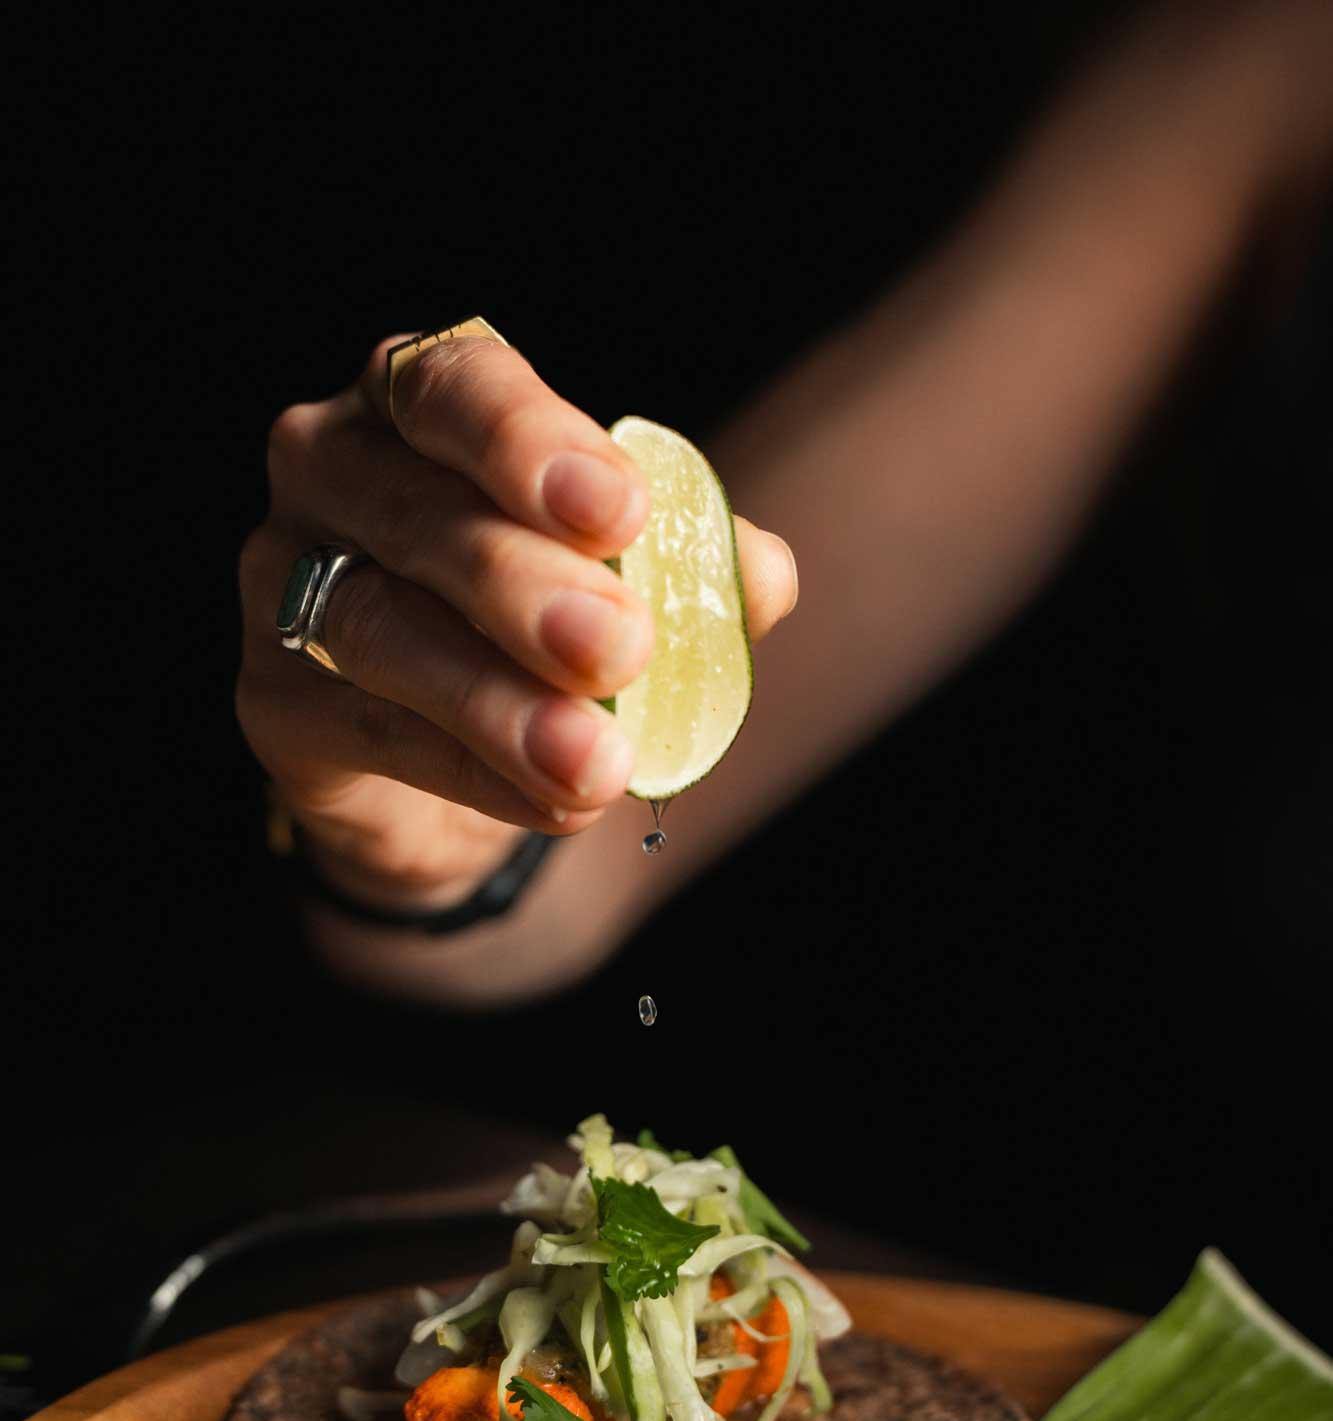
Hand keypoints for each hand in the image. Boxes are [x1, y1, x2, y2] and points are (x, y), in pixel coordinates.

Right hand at [237, 334, 798, 909]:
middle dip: (527, 588)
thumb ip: (692, 569)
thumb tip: (760, 573)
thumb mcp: (631, 584)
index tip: (621, 513)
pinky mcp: (271, 696)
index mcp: (418, 401)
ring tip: (596, 760)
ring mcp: (281, 578)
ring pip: (383, 630)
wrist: (453, 762)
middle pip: (419, 517)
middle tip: (621, 649)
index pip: (456, 387)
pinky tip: (554, 803)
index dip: (531, 445)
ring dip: (498, 701)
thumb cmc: (542, 626)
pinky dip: (472, 771)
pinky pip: (369, 729)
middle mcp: (329, 466)